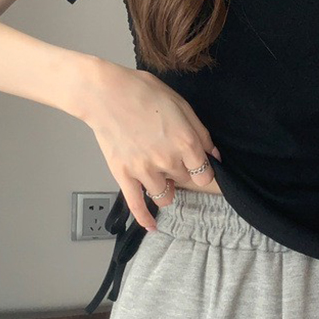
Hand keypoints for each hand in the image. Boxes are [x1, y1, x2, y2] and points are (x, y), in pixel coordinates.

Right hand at [80, 60, 220, 230]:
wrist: (105, 93)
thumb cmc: (143, 92)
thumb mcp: (181, 105)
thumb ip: (201, 133)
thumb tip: (214, 155)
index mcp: (186, 142)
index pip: (205, 175)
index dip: (203, 171)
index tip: (197, 166)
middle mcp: (168, 161)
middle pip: (185, 183)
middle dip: (183, 174)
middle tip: (172, 160)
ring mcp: (145, 171)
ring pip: (165, 196)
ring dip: (165, 188)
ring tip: (159, 175)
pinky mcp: (124, 176)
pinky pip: (137, 206)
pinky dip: (145, 218)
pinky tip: (152, 226)